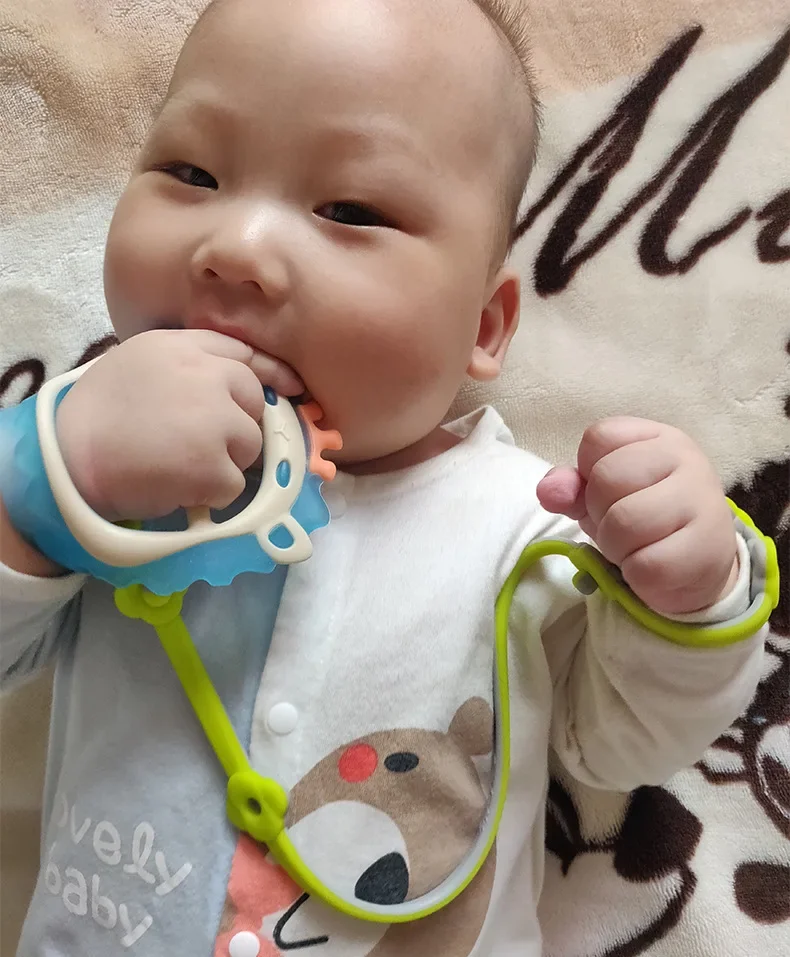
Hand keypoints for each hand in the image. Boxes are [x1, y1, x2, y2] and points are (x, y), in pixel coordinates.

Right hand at [56, 329, 298, 521]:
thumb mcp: (141, 360)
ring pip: (250, 447)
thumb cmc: (100, 412)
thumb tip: (239, 377)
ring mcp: (217, 423)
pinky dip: (211, 493)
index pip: (246, 357)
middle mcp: (209, 377)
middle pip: (255, 405)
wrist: (70, 458)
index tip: (294, 388)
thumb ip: (190, 361)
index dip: (274, 375)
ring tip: (180, 463)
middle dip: (236, 427)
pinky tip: (177, 483)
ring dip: (225, 461)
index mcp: (187, 349)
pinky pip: (234, 484)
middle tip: (194, 442)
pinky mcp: (216, 466)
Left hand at [536, 417, 738, 614]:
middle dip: (600, 513)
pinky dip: (635, 574)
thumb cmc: (645, 518)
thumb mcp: (603, 495)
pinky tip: (651, 567)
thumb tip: (548, 491)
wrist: (699, 564)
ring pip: (624, 523)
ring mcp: (703, 502)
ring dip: (615, 546)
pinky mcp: (706, 550)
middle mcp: (687, 460)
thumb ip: (570, 487)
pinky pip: (645, 565)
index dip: (588, 474)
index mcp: (659, 437)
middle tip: (622, 527)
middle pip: (607, 478)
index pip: (598, 438)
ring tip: (634, 547)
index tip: (612, 493)